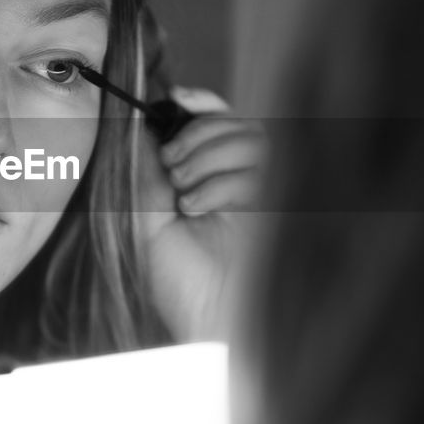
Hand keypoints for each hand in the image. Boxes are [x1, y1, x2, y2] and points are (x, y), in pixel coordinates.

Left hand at [134, 87, 265, 341]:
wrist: (208, 326)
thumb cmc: (181, 284)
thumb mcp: (146, 221)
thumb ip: (146, 171)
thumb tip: (139, 122)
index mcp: (217, 177)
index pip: (222, 120)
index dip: (203, 104)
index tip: (175, 98)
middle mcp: (247, 180)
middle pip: (239, 122)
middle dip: (199, 134)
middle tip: (172, 167)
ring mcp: (270, 193)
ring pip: (252, 139)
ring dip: (208, 157)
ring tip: (184, 195)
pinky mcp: (285, 208)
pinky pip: (260, 171)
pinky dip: (221, 183)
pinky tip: (198, 210)